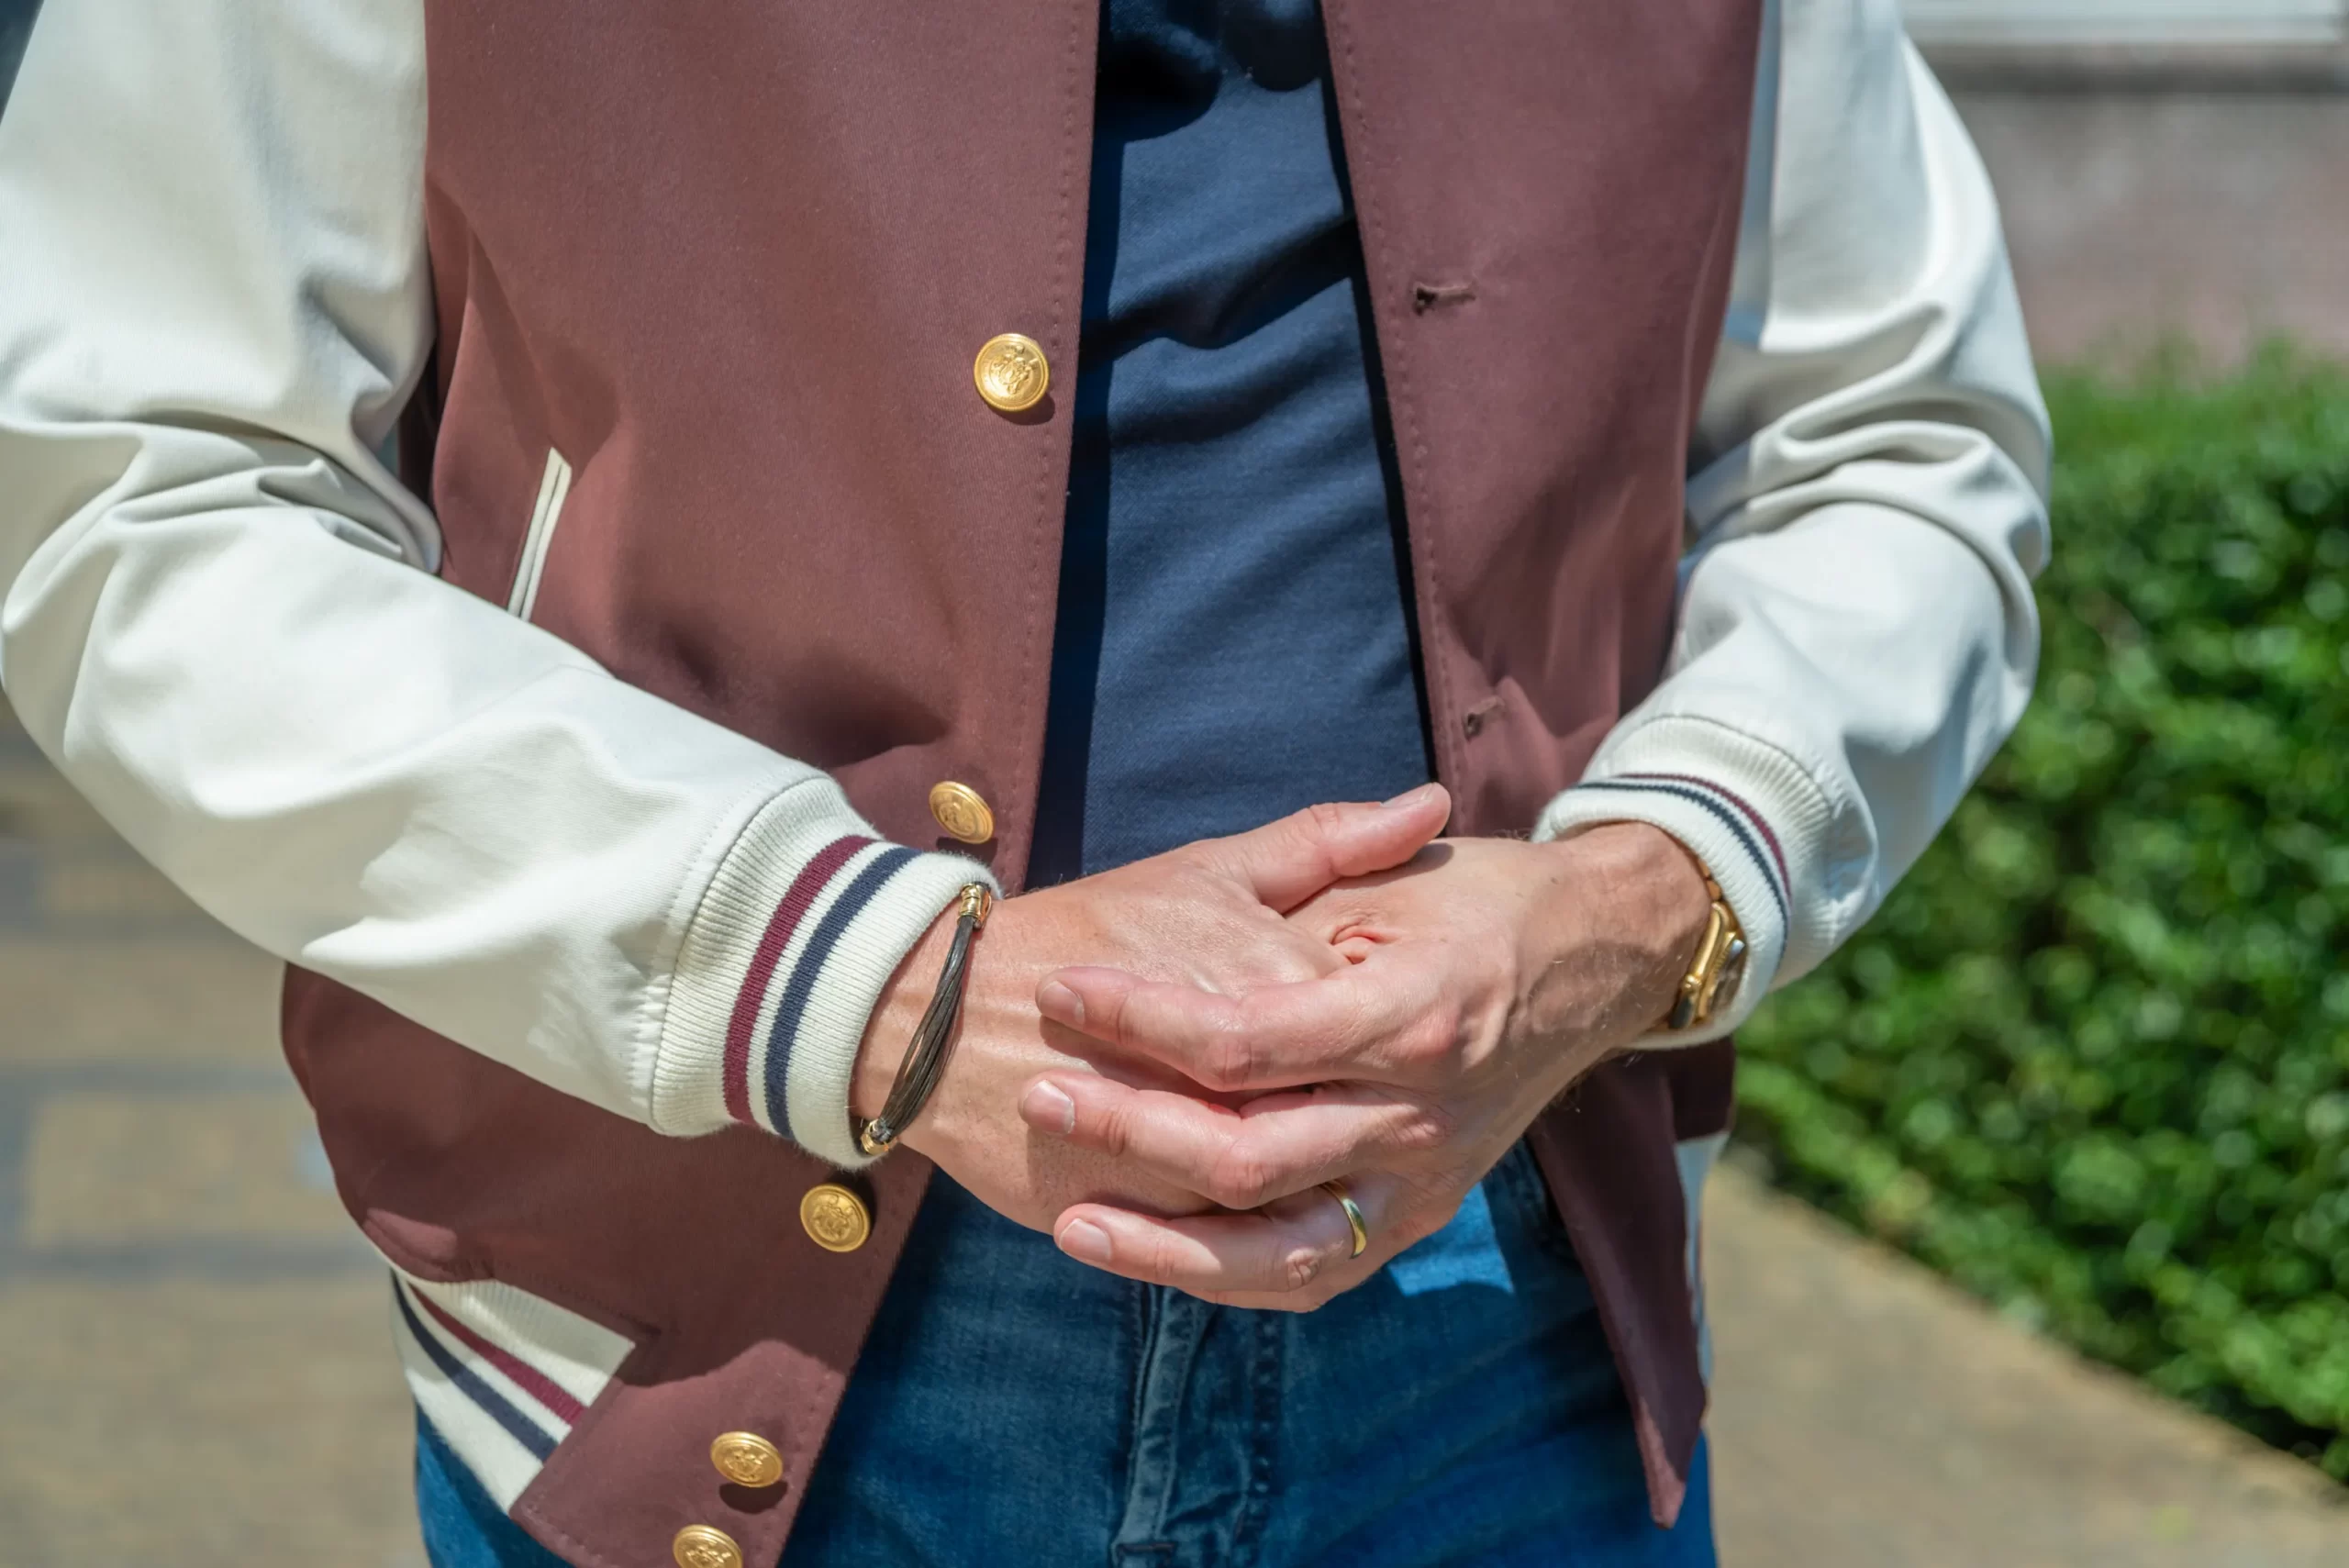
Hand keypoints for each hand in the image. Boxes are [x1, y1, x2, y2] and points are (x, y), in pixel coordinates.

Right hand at [850, 786, 1453, 1234]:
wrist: (942, 1014)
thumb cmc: (1086, 928)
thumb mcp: (1209, 869)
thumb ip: (1328, 840)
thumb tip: (1432, 803)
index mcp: (1282, 986)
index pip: (1384, 1025)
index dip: (1390, 1028)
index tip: (1372, 1015)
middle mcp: (1260, 1079)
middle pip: (1349, 1116)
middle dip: (1356, 1111)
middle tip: (1337, 1090)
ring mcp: (1210, 1154)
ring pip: (1302, 1192)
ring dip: (1306, 1178)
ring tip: (1291, 1148)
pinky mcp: (1161, 1212)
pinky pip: (1241, 1249)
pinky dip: (1256, 1235)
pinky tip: (1255, 1204)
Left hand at [1018, 817, 1712, 1308]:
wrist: (1600, 957)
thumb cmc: (1483, 900)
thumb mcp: (1397, 872)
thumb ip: (1300, 881)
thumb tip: (1180, 904)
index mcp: (1412, 1013)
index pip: (1247, 1040)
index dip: (1143, 1018)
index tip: (1065, 990)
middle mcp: (1421, 1114)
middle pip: (1248, 1152)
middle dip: (1129, 1128)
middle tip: (1042, 1093)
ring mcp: (1424, 1180)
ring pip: (1277, 1251)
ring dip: (1164, 1244)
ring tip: (1071, 1221)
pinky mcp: (1420, 1215)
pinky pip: (1313, 1275)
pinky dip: (1226, 1278)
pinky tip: (1150, 1257)